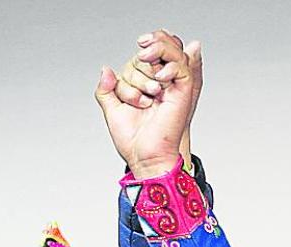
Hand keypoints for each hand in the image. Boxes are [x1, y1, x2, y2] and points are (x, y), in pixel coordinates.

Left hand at [95, 30, 197, 178]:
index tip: (127, 93)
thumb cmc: (133, 139)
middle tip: (140, 93)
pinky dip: (168, 66)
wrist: (146, 156)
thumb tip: (106, 69)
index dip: (133, 64)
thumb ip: (106, 89)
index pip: (140, 56)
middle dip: (139, 65)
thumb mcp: (112, 108)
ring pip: (167, 48)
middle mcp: (162, 82)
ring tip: (149, 89)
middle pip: (153, 47)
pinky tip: (159, 85)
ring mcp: (174, 84)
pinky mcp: (184, 89)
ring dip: (153, 60)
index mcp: (147, 85)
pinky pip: (179, 64)